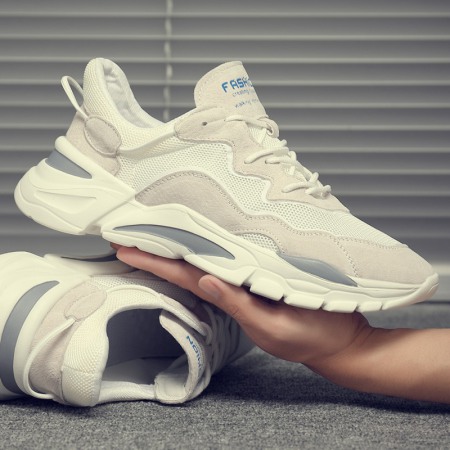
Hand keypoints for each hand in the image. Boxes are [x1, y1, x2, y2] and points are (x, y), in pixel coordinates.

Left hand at [113, 245, 370, 366]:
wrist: (341, 339)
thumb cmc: (313, 335)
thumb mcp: (276, 326)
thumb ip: (240, 306)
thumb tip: (206, 281)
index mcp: (233, 300)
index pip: (185, 277)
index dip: (154, 263)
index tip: (125, 247)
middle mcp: (234, 289)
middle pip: (187, 267)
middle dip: (157, 251)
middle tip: (127, 232)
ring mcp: (247, 283)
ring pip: (204, 260)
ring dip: (178, 246)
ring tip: (154, 229)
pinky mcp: (263, 276)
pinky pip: (228, 258)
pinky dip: (209, 246)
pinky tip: (202, 236)